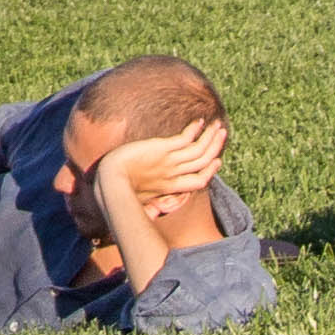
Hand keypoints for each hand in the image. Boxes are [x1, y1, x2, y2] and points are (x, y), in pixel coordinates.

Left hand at [94, 121, 226, 215]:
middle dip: (215, 147)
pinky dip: (194, 130)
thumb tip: (153, 213)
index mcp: (171, 187)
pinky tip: (200, 121)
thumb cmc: (120, 191)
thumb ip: (150, 205)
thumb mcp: (140, 200)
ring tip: (218, 125)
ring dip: (211, 137)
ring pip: (199, 150)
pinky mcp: (162, 149)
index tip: (217, 160)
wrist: (111, 181)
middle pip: (203, 161)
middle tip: (223, 134)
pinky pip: (185, 139)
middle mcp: (174, 174)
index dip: (210, 170)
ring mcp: (169, 162)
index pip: (199, 181)